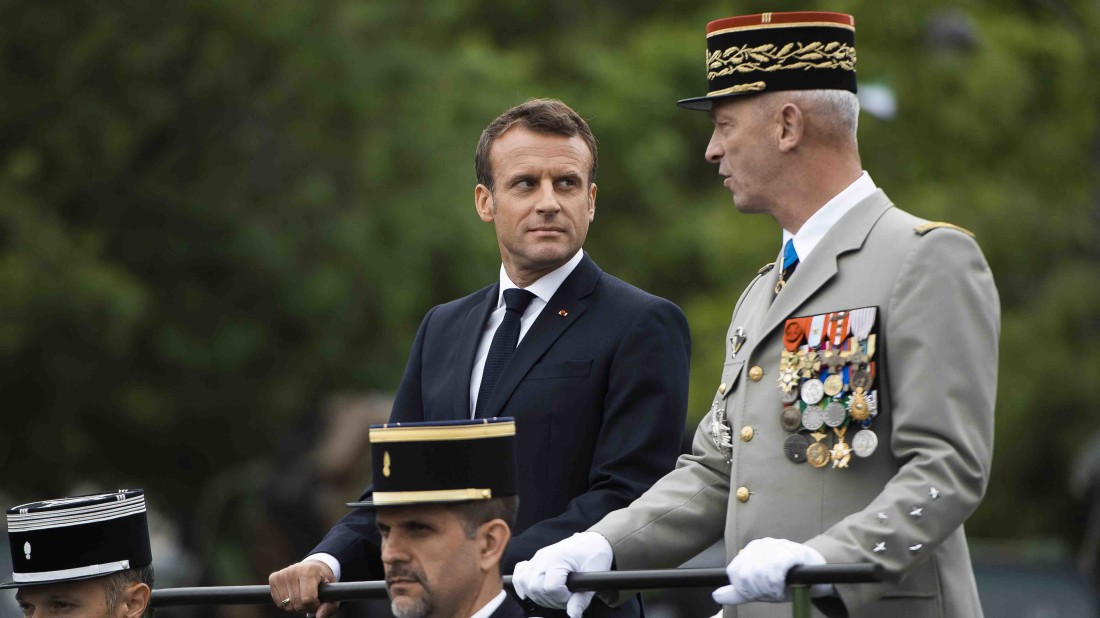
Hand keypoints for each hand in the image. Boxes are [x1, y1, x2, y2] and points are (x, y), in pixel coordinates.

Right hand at [269, 560, 338, 616]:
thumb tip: (319, 616)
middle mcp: (294, 570)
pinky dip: (285, 604)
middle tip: (309, 600)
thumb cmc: (323, 581)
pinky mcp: (273, 578)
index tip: (317, 600)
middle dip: (304, 607)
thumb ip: (329, 606)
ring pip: (286, 605)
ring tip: (301, 597)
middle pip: (296, 603)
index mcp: (310, 571)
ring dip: (295, 606)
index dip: (314, 605)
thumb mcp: (332, 592)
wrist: (313, 567)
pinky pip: (278, 602)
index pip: (307, 599)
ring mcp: (282, 574)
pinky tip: (292, 595)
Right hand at [512, 531, 612, 617]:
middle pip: (535, 587)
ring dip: (537, 595)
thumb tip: (573, 615)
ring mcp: (537, 557)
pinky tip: (530, 593)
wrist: (593, 541)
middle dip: (550, 599)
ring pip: (524, 582)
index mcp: (558, 559)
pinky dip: (521, 585)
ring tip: (554, 596)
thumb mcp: (594, 578)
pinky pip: (520, 573)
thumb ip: (582, 599)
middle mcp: (543, 557)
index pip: (550, 587)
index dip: (561, 598)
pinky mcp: (535, 560)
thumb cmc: (595, 556)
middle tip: (566, 598)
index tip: (572, 596)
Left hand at [711, 538, 827, 605]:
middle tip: (773, 593)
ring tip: (780, 590)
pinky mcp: (792, 551)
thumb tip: (716, 595)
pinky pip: (776, 569)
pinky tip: (785, 586)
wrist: (818, 575)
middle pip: (746, 575)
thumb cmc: (787, 581)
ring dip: (771, 589)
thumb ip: (739, 592)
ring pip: (760, 573)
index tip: (760, 593)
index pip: (734, 573)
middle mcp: (760, 545)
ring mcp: (776, 545)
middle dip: (759, 591)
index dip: (746, 589)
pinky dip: (779, 583)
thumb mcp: (760, 589)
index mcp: (749, 552)